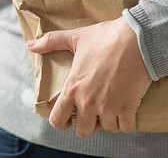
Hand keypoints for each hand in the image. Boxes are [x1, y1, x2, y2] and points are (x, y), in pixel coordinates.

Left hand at [27, 17, 152, 137]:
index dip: (61, 123)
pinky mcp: (128, 107)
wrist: (137, 38)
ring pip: (107, 129)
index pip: (57, 120)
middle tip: (95, 112)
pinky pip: (126, 127)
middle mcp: (88, 102)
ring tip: (112, 107)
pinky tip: (127, 109)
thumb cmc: (106, 37)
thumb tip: (30, 45)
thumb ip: (52, 42)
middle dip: (89, 123)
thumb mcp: (77, 37)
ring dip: (110, 121)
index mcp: (73, 88)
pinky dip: (127, 122)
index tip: (68, 119)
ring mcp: (109, 106)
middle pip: (84, 131)